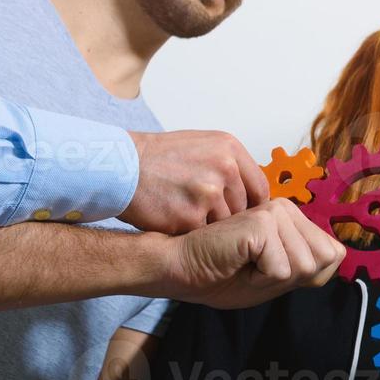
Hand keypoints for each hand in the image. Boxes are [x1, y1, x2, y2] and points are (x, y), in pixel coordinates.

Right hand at [121, 130, 269, 233]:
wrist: (119, 166)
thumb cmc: (157, 158)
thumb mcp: (201, 146)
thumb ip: (230, 165)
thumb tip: (253, 189)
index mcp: (229, 148)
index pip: (259, 187)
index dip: (253, 204)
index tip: (245, 213)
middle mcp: (224, 168)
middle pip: (244, 209)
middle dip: (227, 215)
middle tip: (205, 212)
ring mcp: (208, 193)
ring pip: (225, 224)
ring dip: (209, 225)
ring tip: (186, 212)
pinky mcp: (190, 216)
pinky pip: (203, 234)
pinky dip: (191, 233)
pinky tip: (175, 219)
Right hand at [158, 198, 345, 308]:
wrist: (180, 269)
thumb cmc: (220, 273)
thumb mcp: (276, 274)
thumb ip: (309, 263)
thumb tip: (340, 254)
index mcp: (293, 218)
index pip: (334, 254)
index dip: (306, 275)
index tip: (269, 270)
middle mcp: (287, 209)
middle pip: (324, 261)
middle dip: (291, 278)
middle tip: (255, 269)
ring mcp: (275, 212)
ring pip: (305, 267)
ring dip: (273, 279)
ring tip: (245, 266)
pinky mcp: (262, 222)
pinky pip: (282, 270)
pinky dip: (260, 279)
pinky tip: (237, 264)